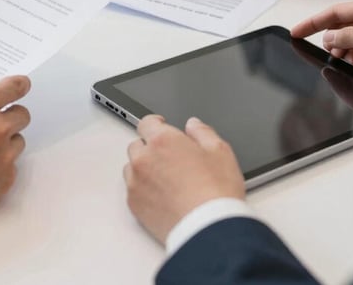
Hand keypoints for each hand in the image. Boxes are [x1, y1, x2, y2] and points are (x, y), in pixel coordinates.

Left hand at [124, 116, 244, 244]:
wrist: (208, 228)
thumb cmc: (216, 192)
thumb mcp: (220, 151)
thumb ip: (202, 132)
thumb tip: (193, 125)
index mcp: (162, 141)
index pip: (146, 123)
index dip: (155, 123)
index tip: (161, 126)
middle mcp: (144, 159)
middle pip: (137, 145)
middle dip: (150, 148)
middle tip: (169, 158)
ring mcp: (136, 182)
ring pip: (132, 167)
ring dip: (144, 168)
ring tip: (166, 180)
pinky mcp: (134, 204)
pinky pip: (132, 189)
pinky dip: (142, 189)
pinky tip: (162, 196)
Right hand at [292, 0, 352, 90]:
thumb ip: (347, 36)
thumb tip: (328, 37)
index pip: (336, 12)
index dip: (314, 22)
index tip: (297, 31)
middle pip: (343, 29)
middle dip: (334, 42)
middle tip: (329, 51)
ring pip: (352, 45)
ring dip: (348, 55)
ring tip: (350, 60)